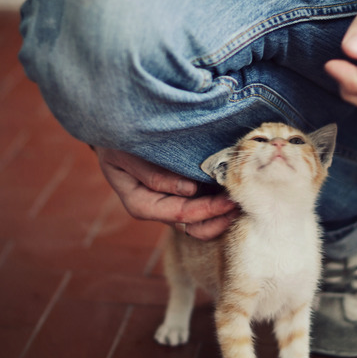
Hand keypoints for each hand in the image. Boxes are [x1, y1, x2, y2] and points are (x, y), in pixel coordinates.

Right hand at [95, 146, 237, 239]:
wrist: (114, 130)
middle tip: (241, 202)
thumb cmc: (117, 140)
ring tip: (242, 198)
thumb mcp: (126, 154)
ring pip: (201, 222)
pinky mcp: (182, 193)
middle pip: (194, 226)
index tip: (228, 199)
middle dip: (219, 218)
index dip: (206, 210)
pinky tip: (234, 189)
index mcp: (141, 203)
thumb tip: (189, 190)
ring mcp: (171, 202)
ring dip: (222, 214)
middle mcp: (158, 209)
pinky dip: (219, 200)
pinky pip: (203, 204)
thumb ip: (153, 174)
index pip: (180, 214)